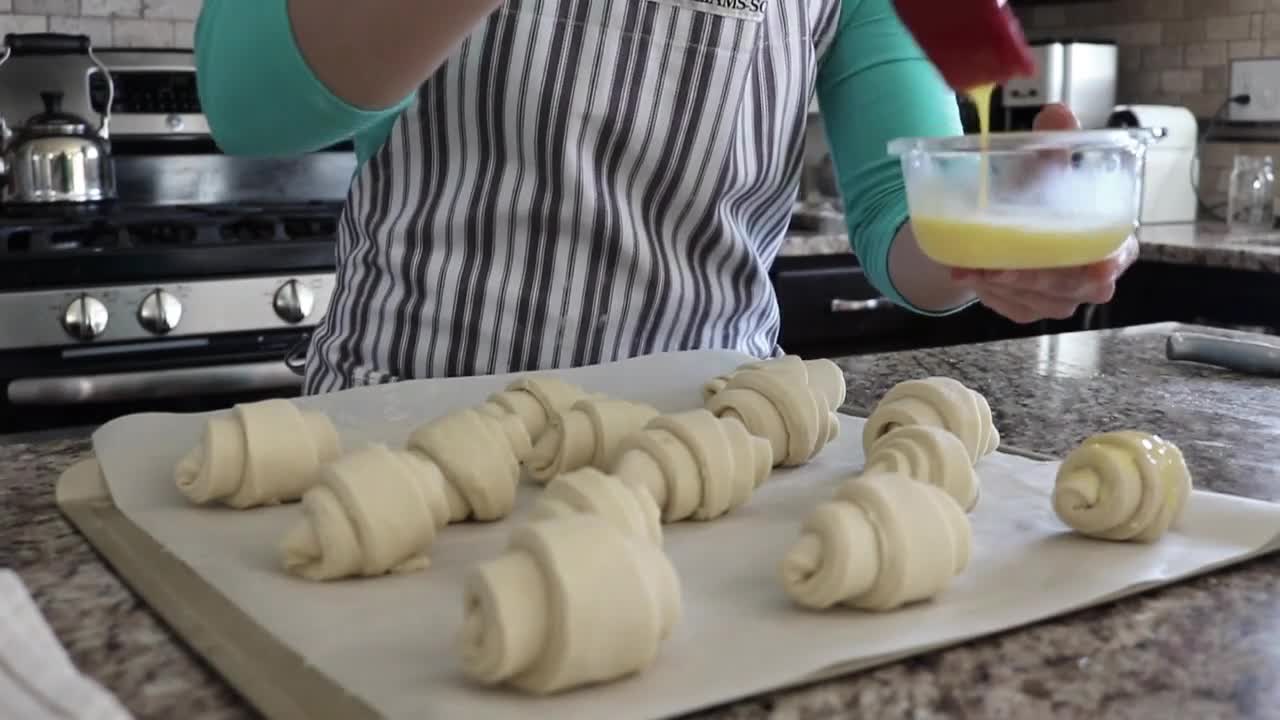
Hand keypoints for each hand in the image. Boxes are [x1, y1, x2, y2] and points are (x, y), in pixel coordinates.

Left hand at [950, 104, 1138, 323]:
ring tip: (969, 266)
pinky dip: (989, 292)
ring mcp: (1061, 298)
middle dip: (1033, 277)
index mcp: (1109, 239)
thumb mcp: (1044, 168)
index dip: (1107, 264)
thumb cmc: (1038, 195)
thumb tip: (1057, 112)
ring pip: (1037, 299)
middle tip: (995, 266)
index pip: (1116, 258)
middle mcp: (1091, 275)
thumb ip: (1055, 144)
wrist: (1001, 225)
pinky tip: (970, 275)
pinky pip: (1012, 306)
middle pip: (1071, 287)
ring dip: (1002, 284)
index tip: (1098, 267)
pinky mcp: (1031, 309)